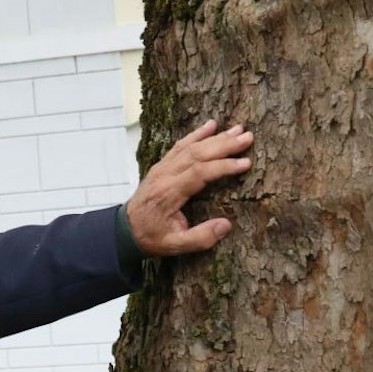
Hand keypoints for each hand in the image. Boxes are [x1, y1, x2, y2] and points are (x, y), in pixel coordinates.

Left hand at [125, 119, 253, 255]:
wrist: (124, 230)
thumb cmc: (151, 238)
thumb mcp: (174, 246)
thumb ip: (200, 238)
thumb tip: (226, 225)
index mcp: (168, 194)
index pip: (199, 173)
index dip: (222, 166)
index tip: (245, 163)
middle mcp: (164, 176)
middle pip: (196, 154)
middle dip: (224, 144)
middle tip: (248, 137)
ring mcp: (161, 168)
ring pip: (190, 147)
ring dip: (215, 137)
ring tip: (238, 129)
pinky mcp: (161, 165)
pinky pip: (180, 145)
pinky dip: (196, 134)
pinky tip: (212, 125)